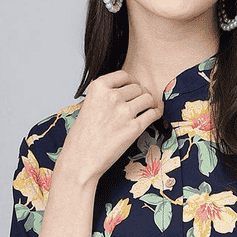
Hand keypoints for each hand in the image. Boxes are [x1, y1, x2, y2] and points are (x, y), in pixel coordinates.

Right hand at [58, 70, 164, 185]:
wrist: (80, 159)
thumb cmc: (82, 136)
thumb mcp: (88, 105)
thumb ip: (105, 96)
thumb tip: (127, 91)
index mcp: (98, 87)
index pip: (124, 76)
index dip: (132, 82)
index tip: (133, 89)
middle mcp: (111, 96)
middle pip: (138, 87)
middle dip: (142, 94)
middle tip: (141, 103)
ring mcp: (123, 112)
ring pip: (148, 98)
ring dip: (151, 103)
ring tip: (149, 109)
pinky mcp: (134, 128)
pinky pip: (153, 113)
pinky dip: (156, 113)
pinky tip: (154, 116)